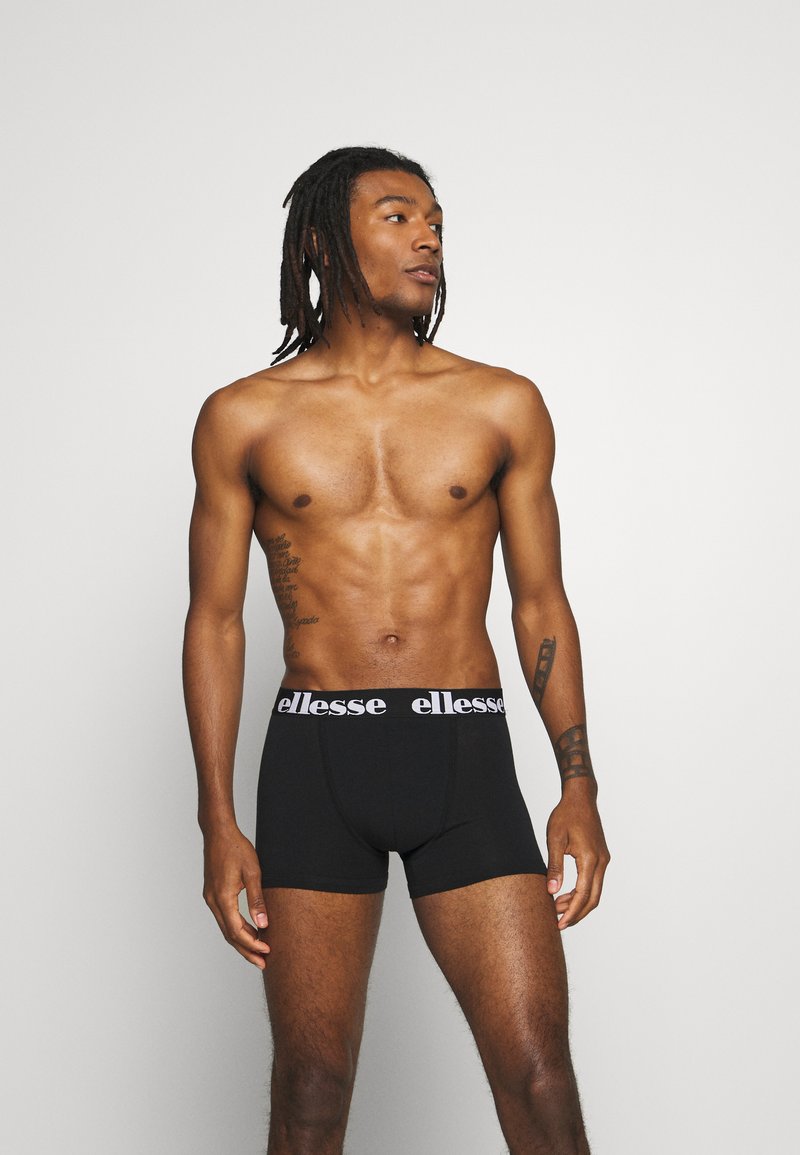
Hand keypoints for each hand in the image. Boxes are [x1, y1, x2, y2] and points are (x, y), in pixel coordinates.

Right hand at [202, 824, 270, 968]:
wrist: (218, 832)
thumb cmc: (237, 848)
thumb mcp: (253, 872)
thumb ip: (257, 900)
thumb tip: (264, 923)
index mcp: (222, 897)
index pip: (237, 931)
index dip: (252, 944)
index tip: (268, 951)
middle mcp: (213, 901)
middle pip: (229, 935)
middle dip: (246, 950)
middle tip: (263, 963)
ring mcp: (211, 898)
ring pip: (226, 928)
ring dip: (241, 941)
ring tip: (258, 951)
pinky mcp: (213, 894)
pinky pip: (224, 918)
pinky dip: (236, 928)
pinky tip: (249, 931)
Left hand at [545, 784, 609, 929]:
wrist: (581, 798)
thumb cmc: (566, 815)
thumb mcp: (555, 839)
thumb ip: (554, 867)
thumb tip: (551, 891)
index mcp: (590, 859)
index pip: (583, 895)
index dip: (571, 912)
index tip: (559, 923)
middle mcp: (601, 862)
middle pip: (593, 898)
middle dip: (577, 913)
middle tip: (559, 922)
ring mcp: (603, 860)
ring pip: (595, 892)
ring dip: (579, 903)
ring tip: (558, 908)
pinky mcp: (601, 857)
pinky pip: (594, 882)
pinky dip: (582, 892)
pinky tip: (566, 894)